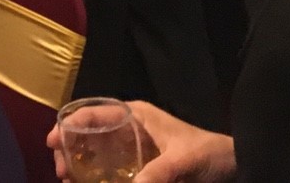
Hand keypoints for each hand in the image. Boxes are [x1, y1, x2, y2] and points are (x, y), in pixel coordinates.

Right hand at [48, 101, 235, 182]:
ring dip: (82, 165)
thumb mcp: (183, 160)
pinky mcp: (143, 166)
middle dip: (71, 150)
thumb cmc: (210, 153)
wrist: (236, 165)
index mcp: (137, 115)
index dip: (69, 124)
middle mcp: (131, 127)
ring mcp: (136, 147)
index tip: (53, 142)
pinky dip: (98, 177)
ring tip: (70, 180)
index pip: (94, 112)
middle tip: (61, 171)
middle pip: (90, 133)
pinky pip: (113, 169)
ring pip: (98, 152)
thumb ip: (158, 173)